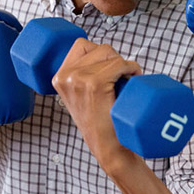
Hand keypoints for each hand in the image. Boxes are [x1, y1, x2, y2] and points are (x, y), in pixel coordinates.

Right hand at [51, 38, 142, 170]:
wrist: (108, 148)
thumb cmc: (100, 123)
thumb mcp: (80, 96)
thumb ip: (81, 76)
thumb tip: (104, 54)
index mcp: (59, 77)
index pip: (82, 45)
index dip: (101, 54)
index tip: (109, 68)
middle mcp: (66, 77)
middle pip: (99, 48)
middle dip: (114, 58)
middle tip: (122, 76)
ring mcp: (79, 80)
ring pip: (110, 54)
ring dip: (124, 63)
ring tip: (127, 79)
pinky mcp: (96, 85)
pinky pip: (120, 64)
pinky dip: (131, 68)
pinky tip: (133, 78)